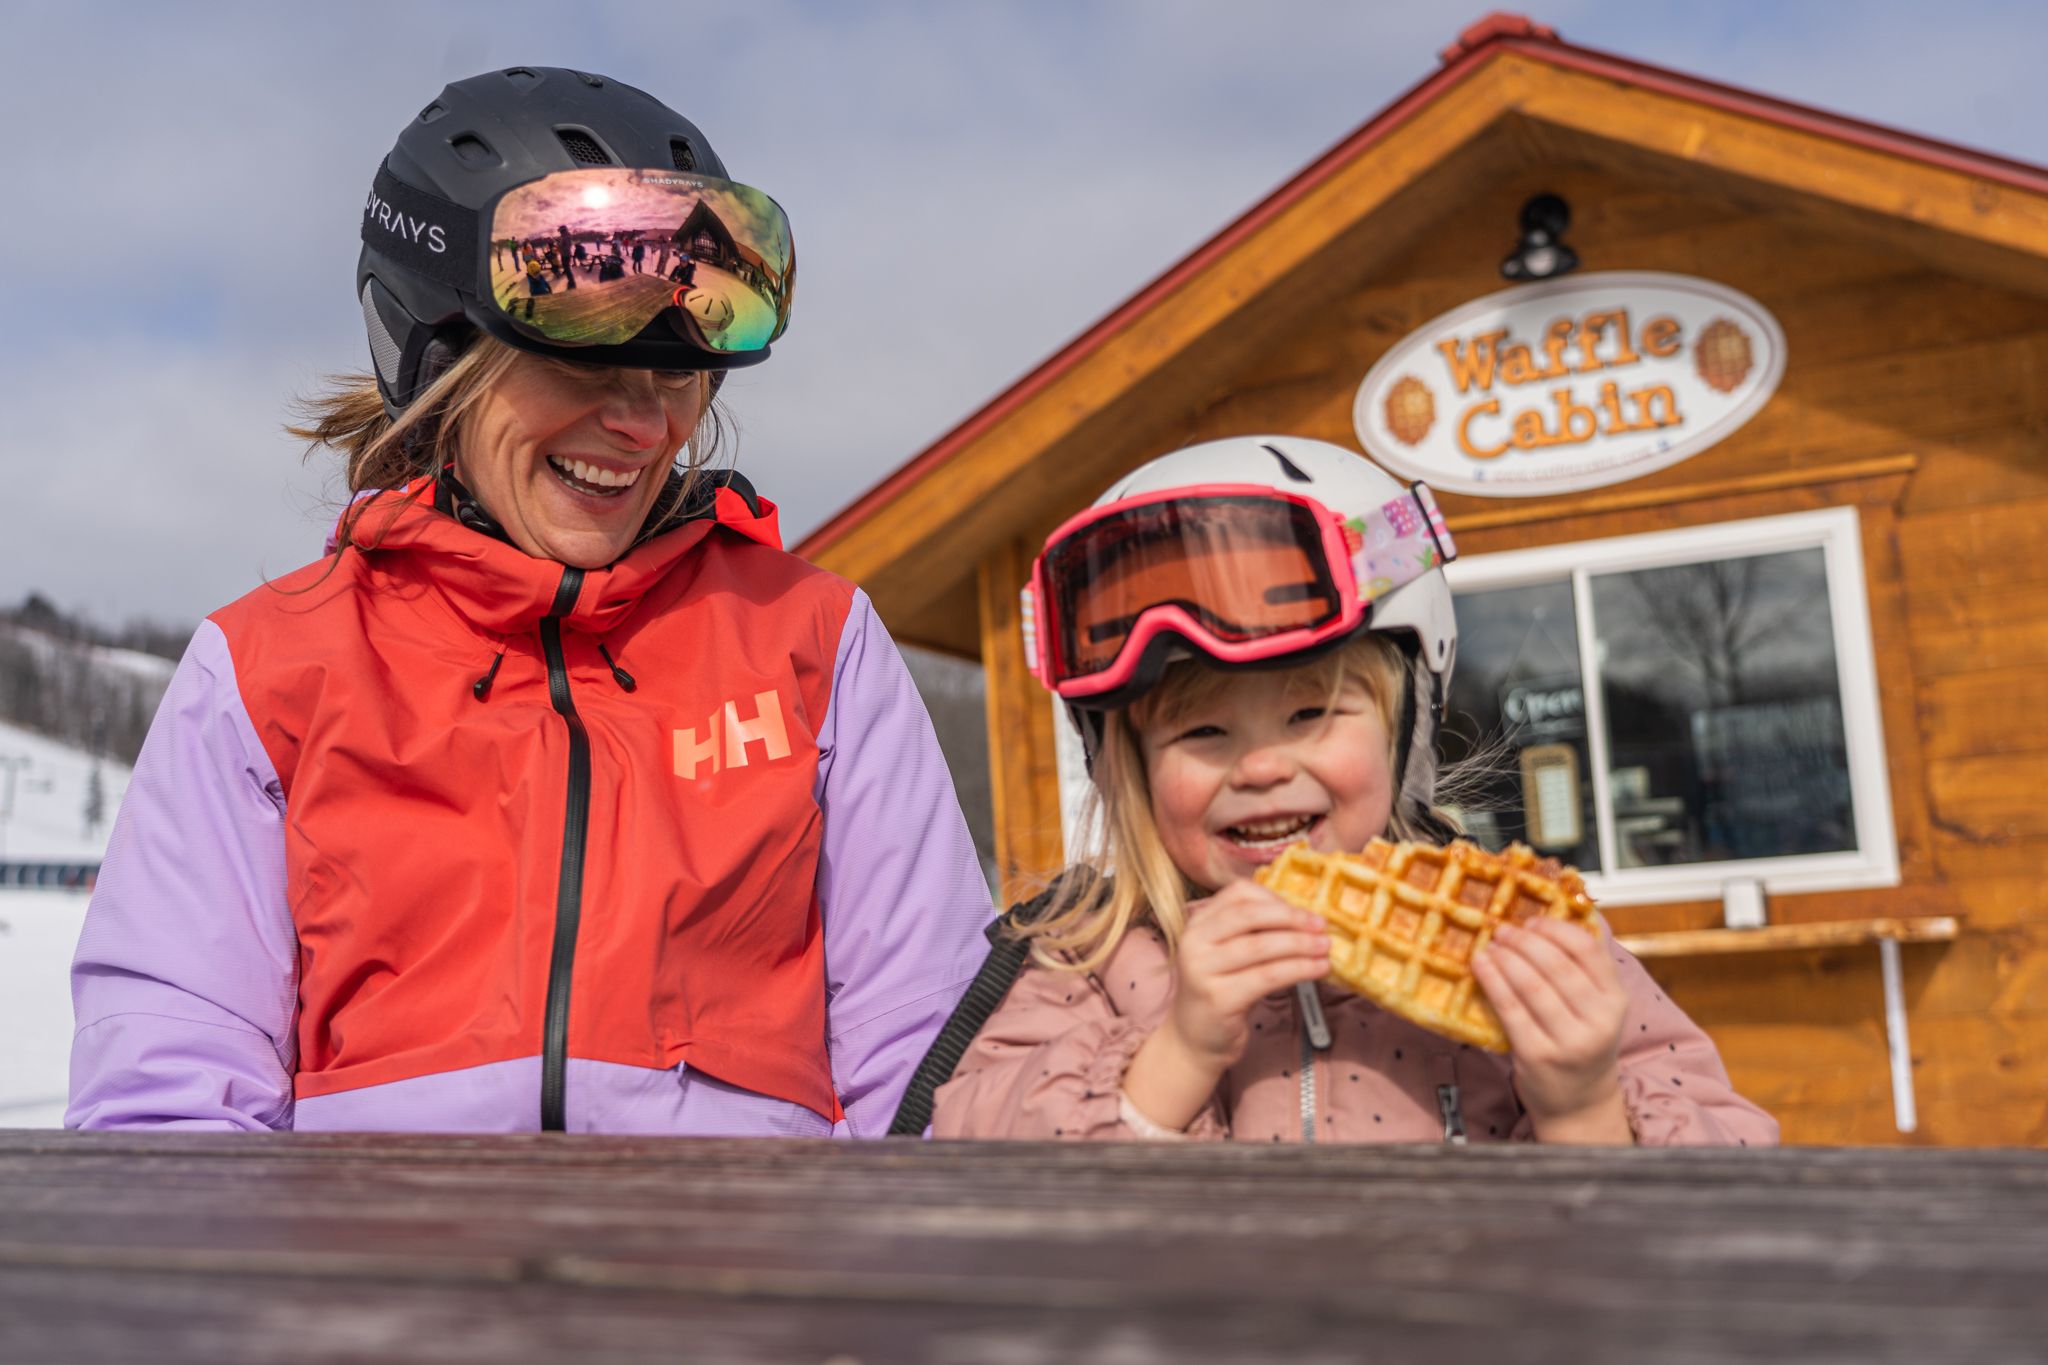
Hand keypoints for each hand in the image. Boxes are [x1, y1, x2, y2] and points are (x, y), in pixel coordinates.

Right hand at [1167, 880, 1333, 1067]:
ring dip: (1300, 944)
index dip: (1275, 898)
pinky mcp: (1219, 998)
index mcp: (1198, 923)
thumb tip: (1305, 917)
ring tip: (1325, 948)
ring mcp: (1202, 970)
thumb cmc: (1221, 992)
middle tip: (1321, 925)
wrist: (1194, 1040)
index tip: (1303, 911)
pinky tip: (1317, 970)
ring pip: (1260, 946)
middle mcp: (1194, 942)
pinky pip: (1267, 976)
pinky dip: (1298, 969)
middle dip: (1291, 918)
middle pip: (1249, 915)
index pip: (1238, 894)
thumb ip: (1253, 933)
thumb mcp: (1228, 954)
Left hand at [1471, 917, 1631, 1142]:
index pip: (1588, 950)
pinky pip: (1510, 1008)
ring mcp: (1568, 1040)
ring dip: (1506, 957)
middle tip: (1502, 929)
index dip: (1556, 929)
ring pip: (1531, 984)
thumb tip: (1546, 921)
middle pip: (1556, 964)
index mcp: (1616, 1001)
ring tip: (1490, 945)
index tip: (1532, 921)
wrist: (1579, 1102)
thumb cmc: (1583, 1044)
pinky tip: (1481, 966)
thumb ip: (1583, 972)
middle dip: (1524, 940)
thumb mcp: (1598, 1009)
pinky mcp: (1537, 1055)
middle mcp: (1598, 1021)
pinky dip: (1492, 981)